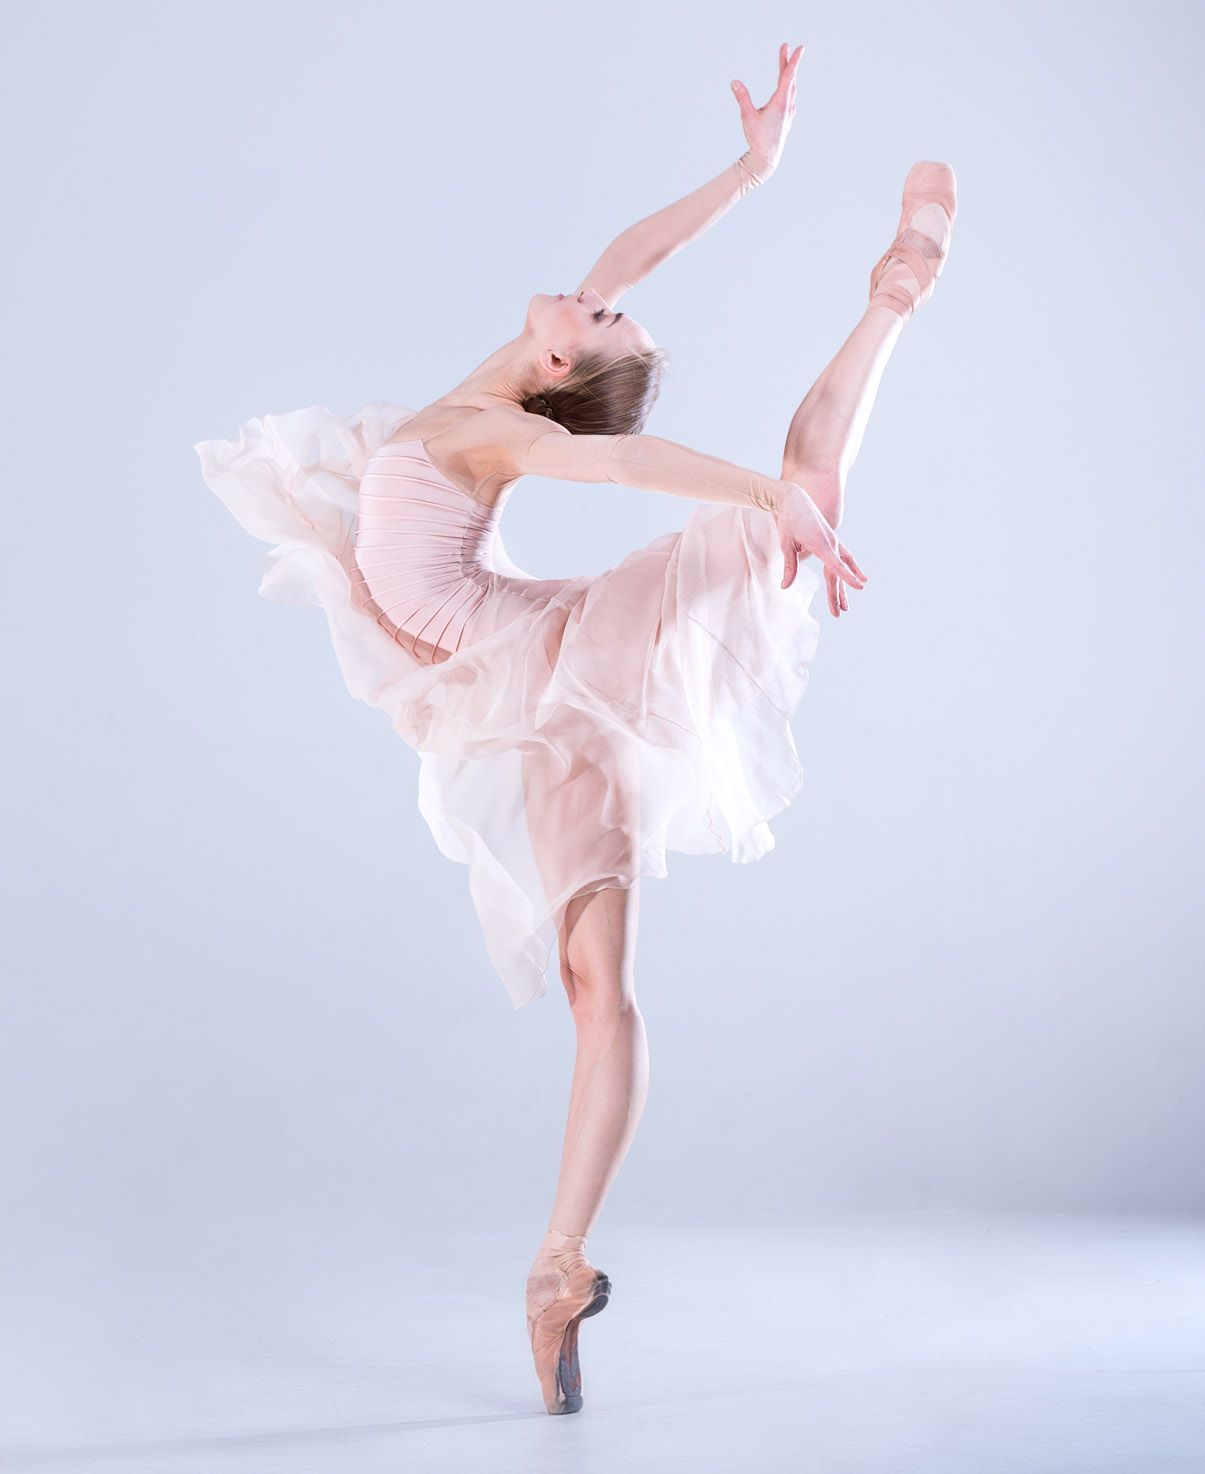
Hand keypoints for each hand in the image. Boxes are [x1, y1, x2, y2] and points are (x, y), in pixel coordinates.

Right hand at [730, 42, 803, 174]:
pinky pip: (791, 97)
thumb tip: (734, 82)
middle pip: (790, 79)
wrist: (767, 157)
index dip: (793, 61)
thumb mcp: (747, 116)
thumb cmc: (757, 138)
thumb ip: (742, 98)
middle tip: (786, 47)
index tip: (800, 48)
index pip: (788, 76)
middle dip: (787, 62)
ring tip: (785, 63)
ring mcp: (789, 112)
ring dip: (788, 74)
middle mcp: (788, 105)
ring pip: (791, 88)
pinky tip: (788, 88)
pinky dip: (789, 87)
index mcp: (780, 102)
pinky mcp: (788, 117)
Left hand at [775, 482, 866, 598]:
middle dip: (837, 594)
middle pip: (837, 573)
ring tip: (844, 608)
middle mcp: (831, 543)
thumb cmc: (789, 520)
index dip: (848, 577)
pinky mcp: (832, 541)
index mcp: (821, 544)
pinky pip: (844, 558)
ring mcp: (834, 542)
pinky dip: (850, 569)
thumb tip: (785, 587)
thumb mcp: (786, 544)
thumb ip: (789, 566)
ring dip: (842, 588)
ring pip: (841, 568)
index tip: (860, 586)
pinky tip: (859, 578)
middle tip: (838, 614)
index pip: (836, 564)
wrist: (795, 499)